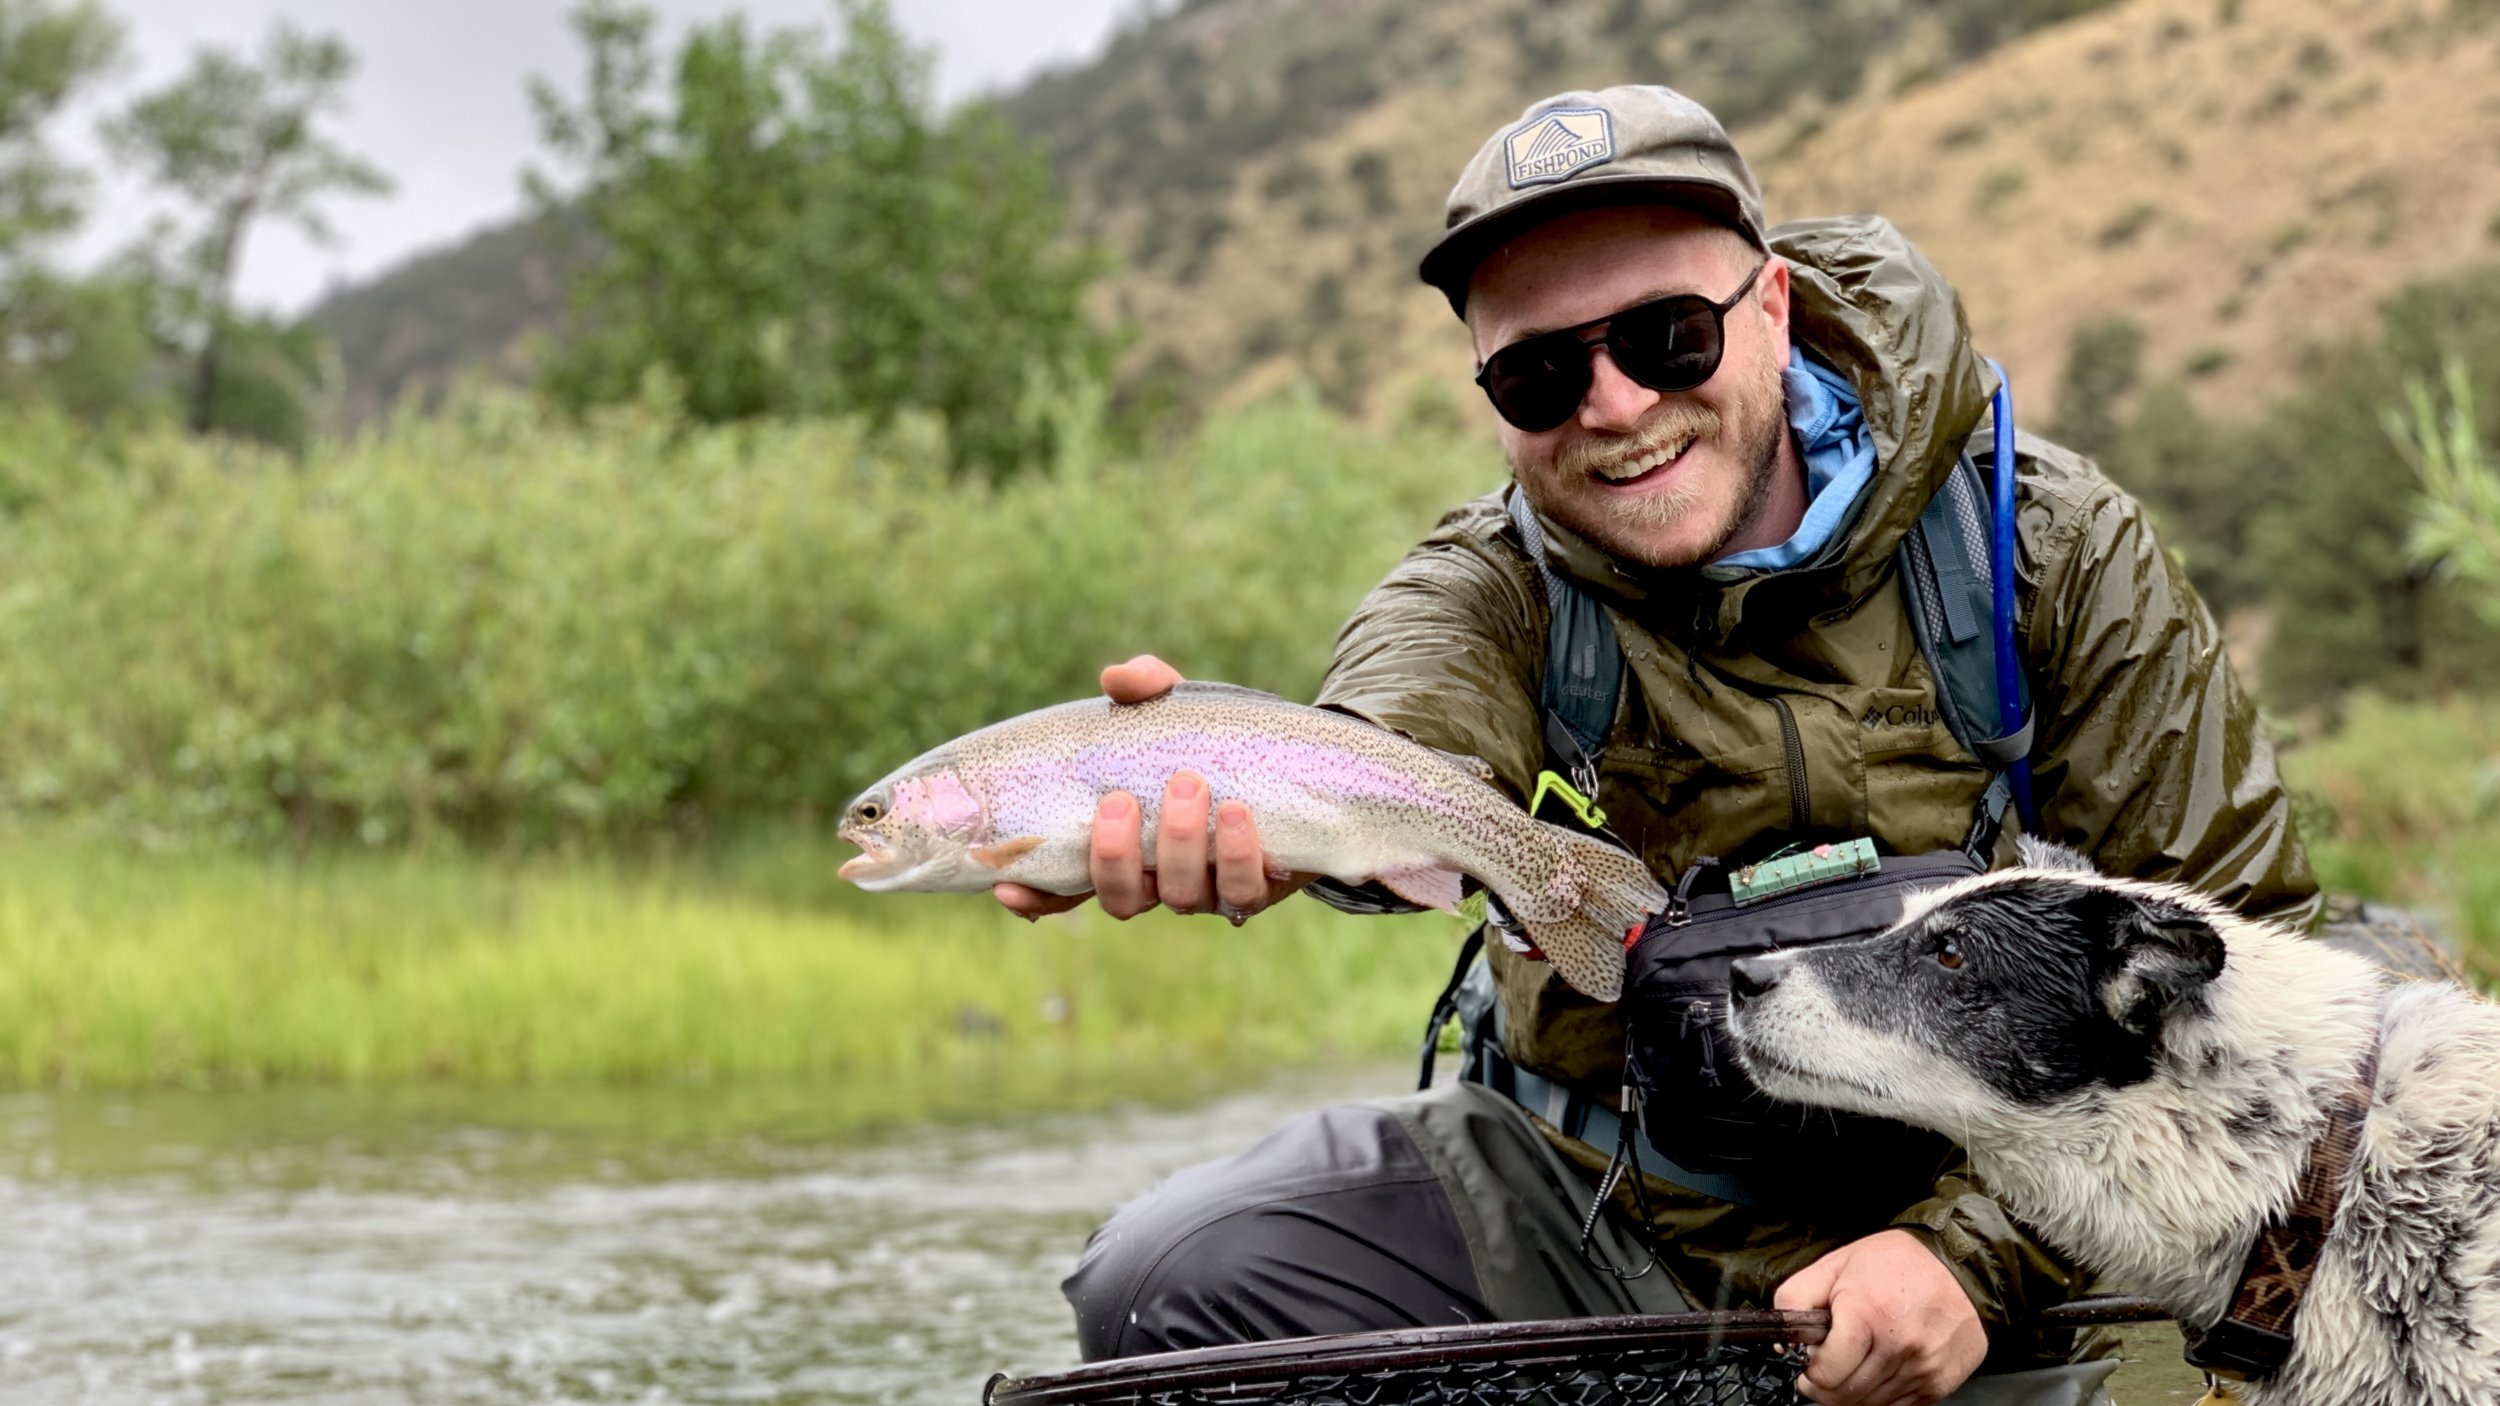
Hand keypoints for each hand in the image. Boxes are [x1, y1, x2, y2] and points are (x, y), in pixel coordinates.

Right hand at [992, 654, 1313, 921]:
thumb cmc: (1213, 742)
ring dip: (1177, 844)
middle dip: (1114, 856)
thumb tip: (1115, 678)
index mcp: (1122, 847)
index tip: (1005, 884)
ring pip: (1178, 897)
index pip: (1063, 888)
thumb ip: (1147, 690)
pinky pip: (1241, 891)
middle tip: (1120, 802)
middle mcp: (1157, 879)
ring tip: (1188, 786)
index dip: (1032, 896)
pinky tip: (1236, 814)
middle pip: (1120, 898)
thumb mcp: (1178, 709)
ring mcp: (1205, 889)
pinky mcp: (1255, 889)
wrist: (1296, 763)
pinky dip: (1235, 854)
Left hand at [1773, 1229, 1986, 1405]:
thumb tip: (1783, 1340)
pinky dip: (1881, 1394)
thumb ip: (1796, 1297)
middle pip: (1843, 1396)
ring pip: (1868, 1404)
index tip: (1810, 1357)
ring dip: (1853, 1389)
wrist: (1963, 1268)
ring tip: (1856, 1360)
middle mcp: (1897, 1347)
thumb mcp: (1836, 1264)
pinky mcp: (1939, 1384)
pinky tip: (1880, 1367)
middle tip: (1826, 1364)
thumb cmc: (1897, 1262)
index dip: (1809, 1368)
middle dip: (1825, 1384)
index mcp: (1867, 1314)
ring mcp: (1922, 1369)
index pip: (1825, 1373)